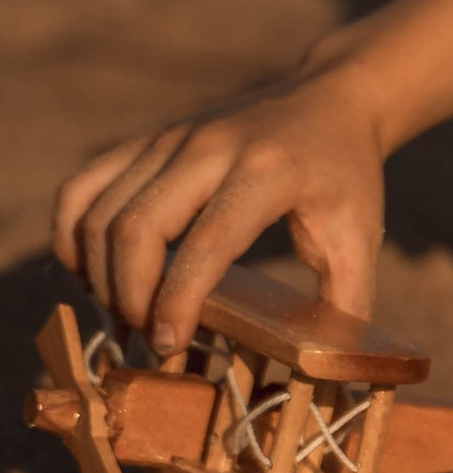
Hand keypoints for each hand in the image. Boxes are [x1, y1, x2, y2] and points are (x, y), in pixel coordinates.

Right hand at [52, 54, 387, 356]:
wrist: (329, 100)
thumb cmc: (345, 177)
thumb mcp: (361, 236)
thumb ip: (347, 305)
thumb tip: (330, 372)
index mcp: (267, 171)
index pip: (206, 243)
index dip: (178, 301)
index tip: (168, 346)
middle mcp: (209, 147)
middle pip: (136, 228)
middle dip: (131, 297)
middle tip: (149, 340)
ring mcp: (169, 139)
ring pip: (99, 212)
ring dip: (98, 275)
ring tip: (124, 316)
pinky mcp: (145, 140)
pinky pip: (82, 188)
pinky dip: (72, 236)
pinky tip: (92, 274)